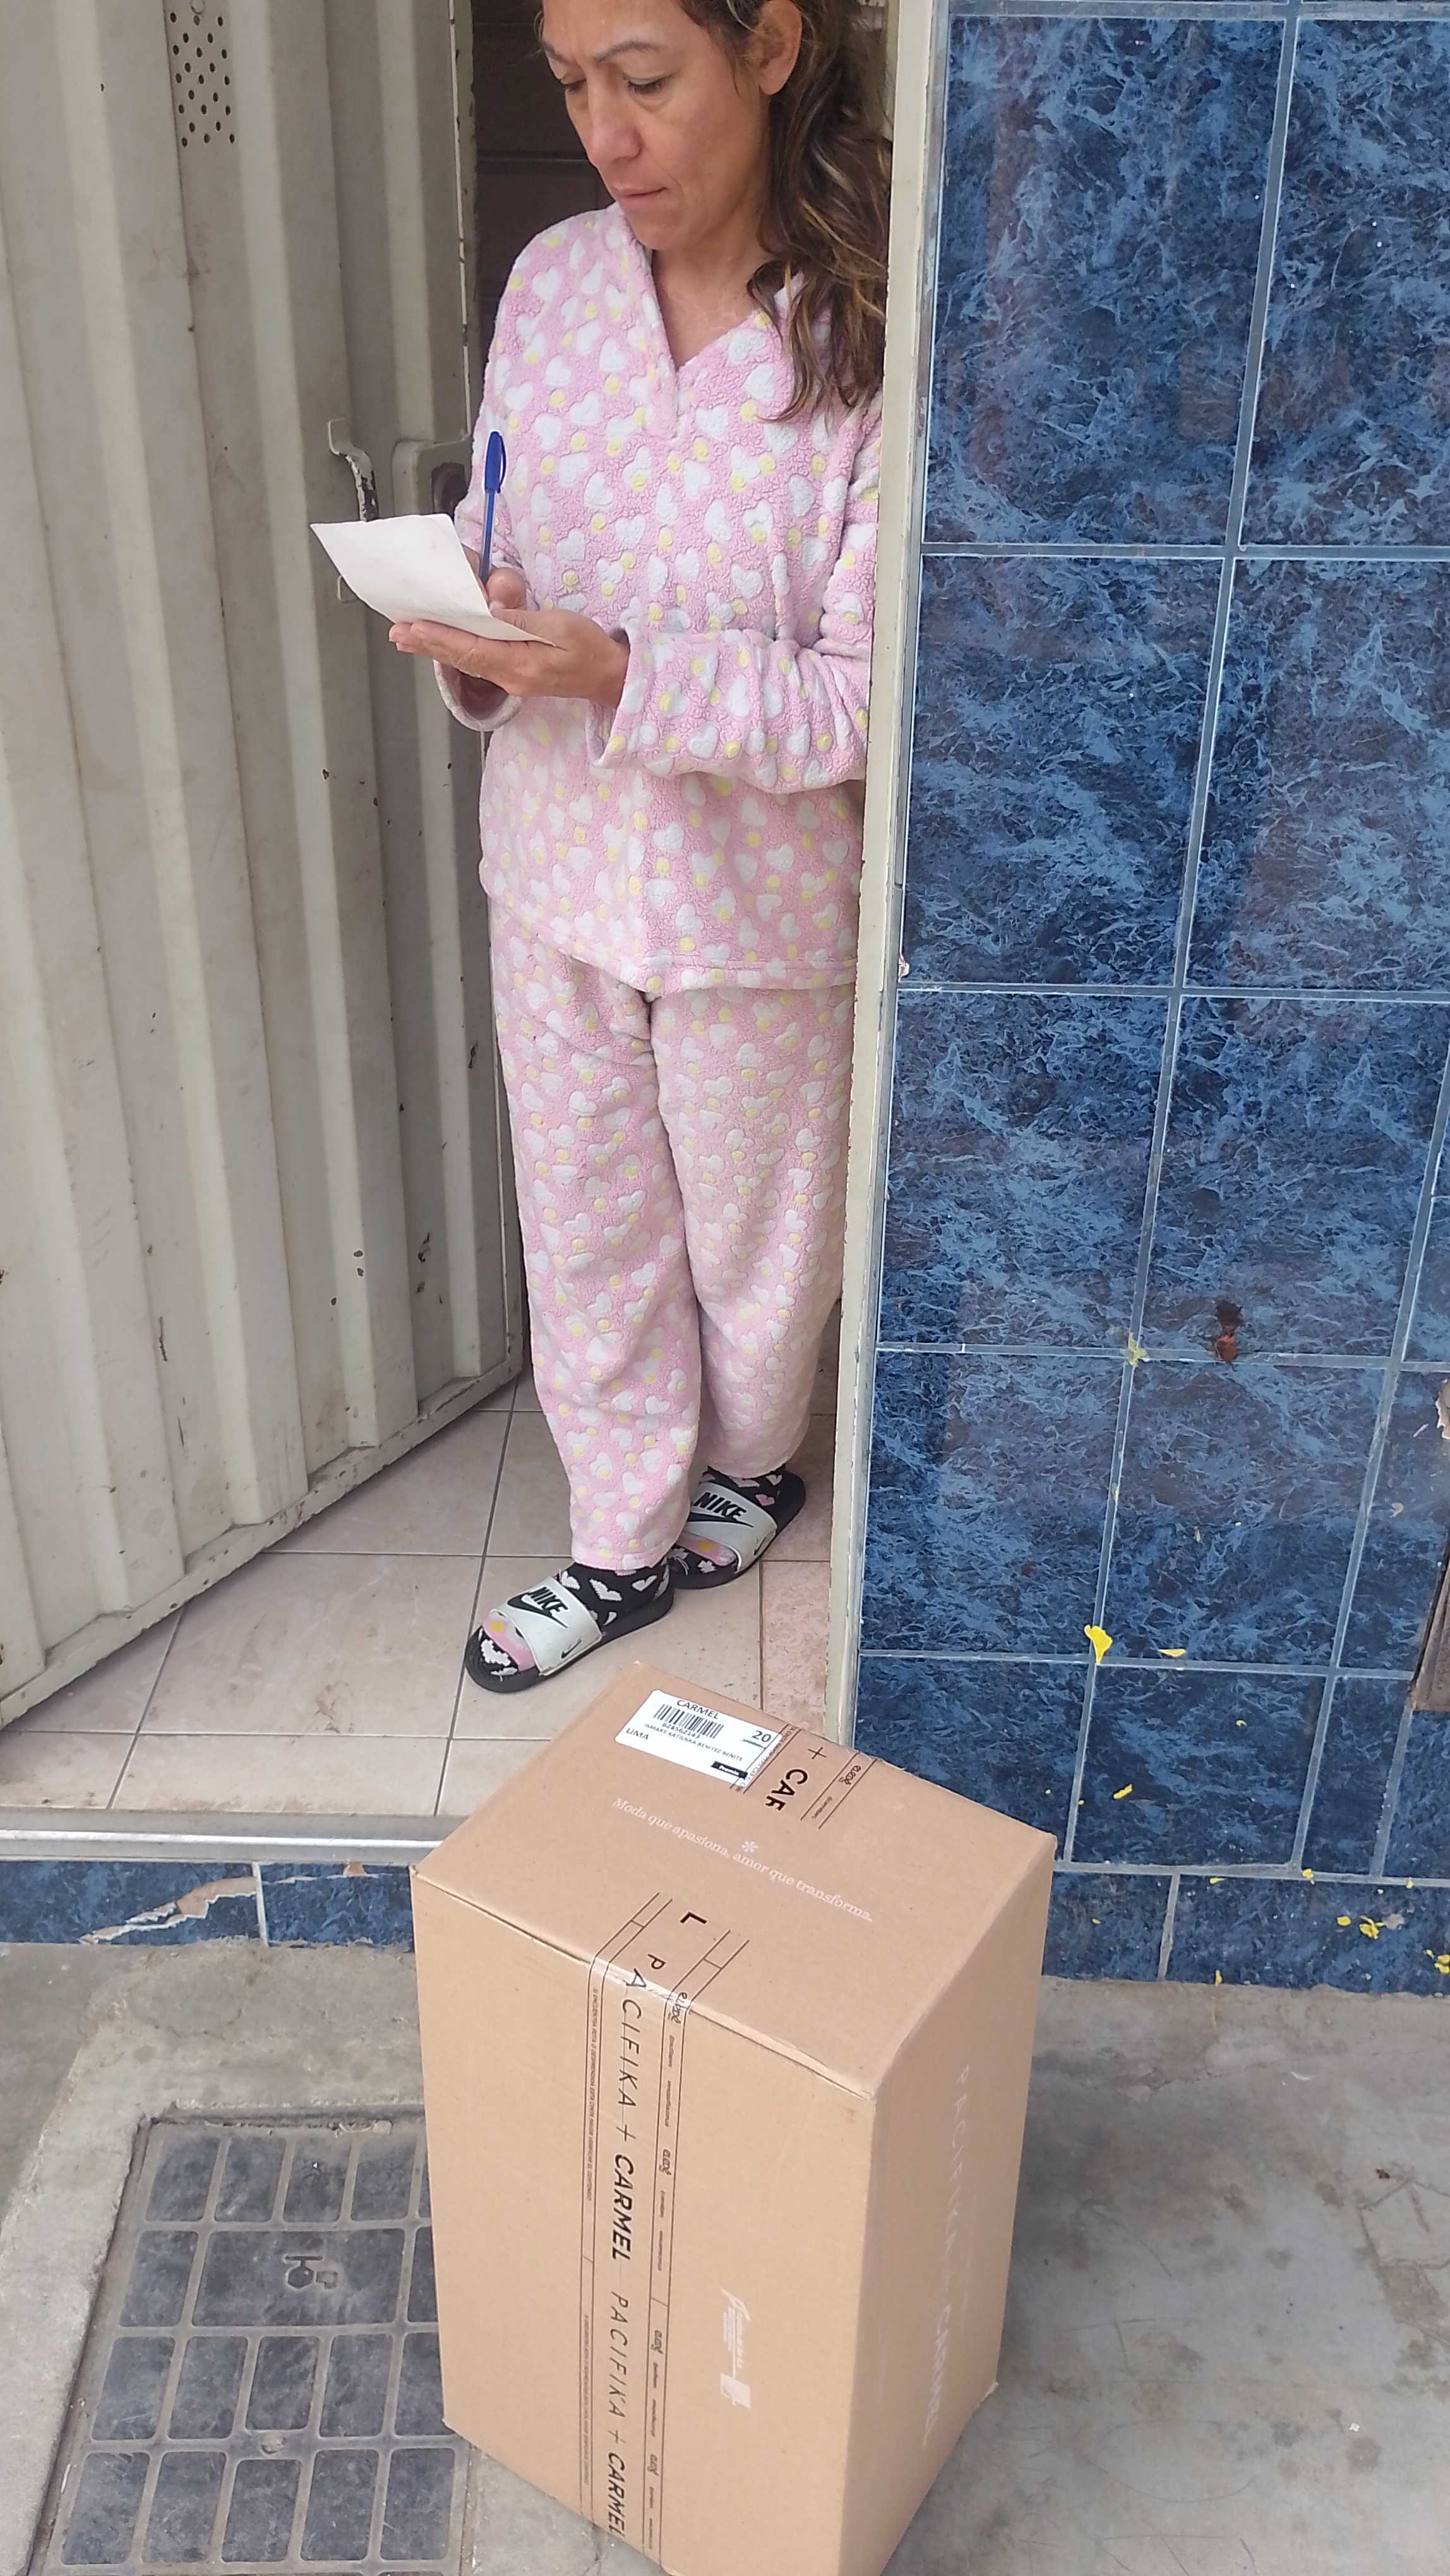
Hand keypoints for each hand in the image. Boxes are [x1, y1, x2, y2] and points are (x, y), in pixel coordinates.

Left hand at [389, 566, 627, 709]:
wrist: (610, 677)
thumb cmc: (591, 649)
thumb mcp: (561, 627)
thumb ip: (523, 620)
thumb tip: (491, 609)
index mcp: (520, 666)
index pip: (472, 649)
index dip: (441, 637)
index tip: (415, 627)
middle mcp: (510, 677)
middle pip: (461, 659)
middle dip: (428, 644)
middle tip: (397, 632)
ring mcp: (510, 679)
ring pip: (466, 661)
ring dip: (436, 647)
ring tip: (408, 637)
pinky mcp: (514, 674)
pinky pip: (477, 661)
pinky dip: (455, 650)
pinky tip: (440, 644)